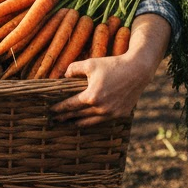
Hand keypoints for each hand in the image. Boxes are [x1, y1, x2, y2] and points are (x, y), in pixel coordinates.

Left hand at [50, 13, 170, 126]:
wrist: (137, 70)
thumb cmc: (112, 65)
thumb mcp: (90, 63)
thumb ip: (74, 69)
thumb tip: (64, 75)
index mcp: (92, 96)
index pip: (71, 105)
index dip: (60, 109)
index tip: (50, 111)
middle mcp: (101, 108)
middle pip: (79, 116)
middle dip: (66, 118)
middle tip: (55, 120)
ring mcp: (112, 113)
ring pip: (91, 122)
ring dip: (79, 123)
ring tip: (70, 124)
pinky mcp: (121, 114)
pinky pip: (104, 120)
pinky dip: (94, 121)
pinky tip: (88, 120)